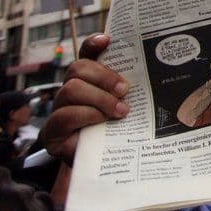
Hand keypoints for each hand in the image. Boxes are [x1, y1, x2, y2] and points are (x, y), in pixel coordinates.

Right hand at [41, 35, 128, 164]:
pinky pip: (64, 115)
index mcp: (91, 81)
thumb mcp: (131, 109)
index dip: (94, 44)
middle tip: (125, 90)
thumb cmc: (122, 134)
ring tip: (120, 111)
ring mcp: (59, 110)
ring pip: (71, 89)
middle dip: (104, 76)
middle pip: (78, 68)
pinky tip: (102, 121)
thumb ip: (133, 92)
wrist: (108, 169)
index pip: (87, 54)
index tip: (107, 40)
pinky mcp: (52, 132)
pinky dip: (87, 115)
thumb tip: (157, 74)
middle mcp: (72, 91)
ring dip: (99, 99)